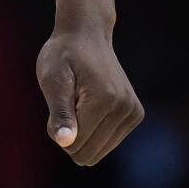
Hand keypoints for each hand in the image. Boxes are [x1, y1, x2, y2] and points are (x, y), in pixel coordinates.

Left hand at [37, 25, 142, 165]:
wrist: (87, 34)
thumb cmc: (63, 55)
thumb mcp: (53, 79)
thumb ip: (59, 113)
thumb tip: (66, 143)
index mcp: (104, 100)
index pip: (74, 145)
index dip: (57, 129)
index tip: (58, 101)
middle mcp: (125, 108)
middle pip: (87, 153)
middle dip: (71, 135)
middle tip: (68, 101)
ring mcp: (133, 112)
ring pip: (98, 151)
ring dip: (83, 132)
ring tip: (80, 100)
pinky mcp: (135, 114)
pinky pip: (108, 143)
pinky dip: (95, 129)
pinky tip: (91, 103)